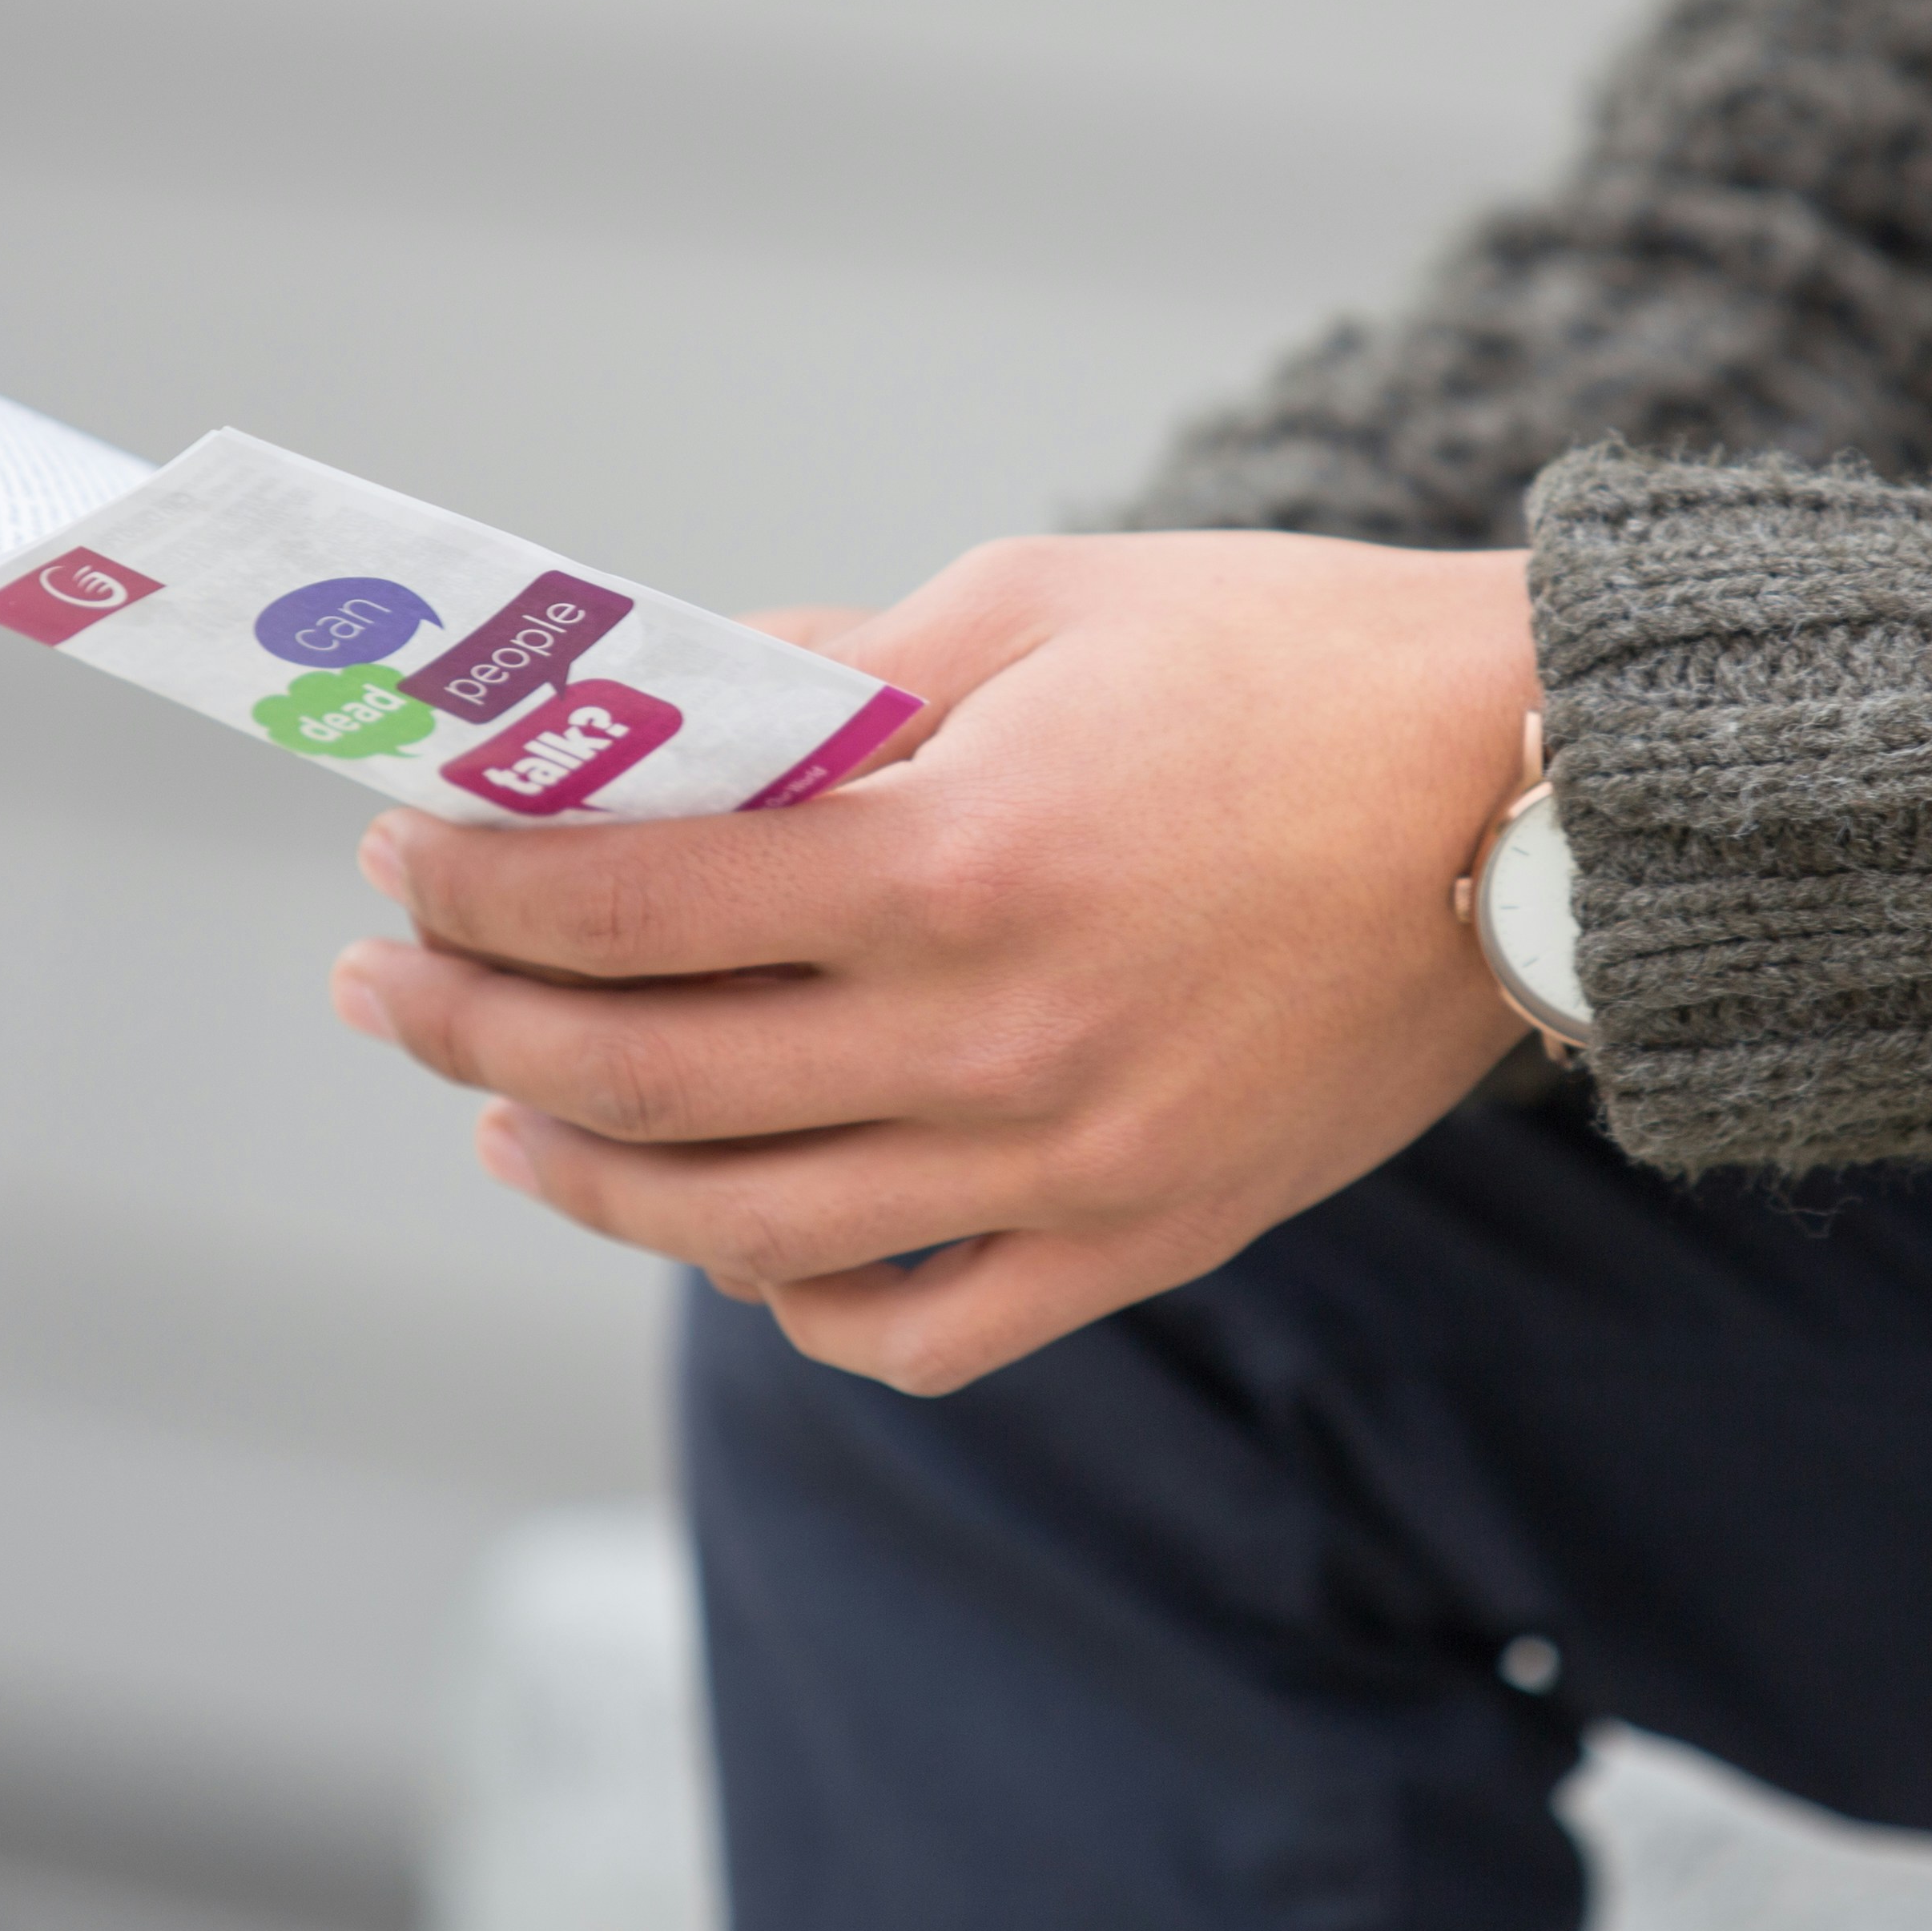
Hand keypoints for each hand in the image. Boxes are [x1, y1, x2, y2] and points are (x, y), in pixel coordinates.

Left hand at [330, 532, 1541, 1392]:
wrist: (1545, 793)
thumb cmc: (1295, 663)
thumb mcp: (1042, 603)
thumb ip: (834, 670)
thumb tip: (664, 710)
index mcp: (955, 859)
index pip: (623, 904)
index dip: (474, 882)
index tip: (396, 849)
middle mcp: (992, 1039)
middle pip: (646, 1075)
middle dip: (471, 1023)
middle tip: (386, 983)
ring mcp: (1069, 1165)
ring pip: (748, 1229)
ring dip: (590, 1174)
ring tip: (507, 1114)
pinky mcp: (1145, 1232)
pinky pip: (923, 1327)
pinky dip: (799, 1302)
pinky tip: (732, 1242)